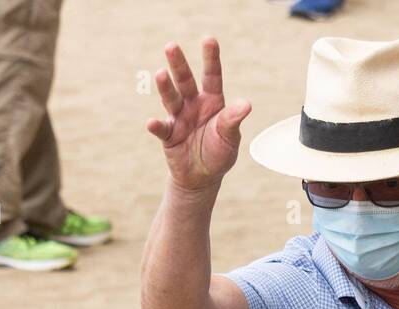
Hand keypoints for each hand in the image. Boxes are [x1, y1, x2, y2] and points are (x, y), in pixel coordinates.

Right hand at [145, 38, 250, 191]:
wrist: (202, 178)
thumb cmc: (218, 153)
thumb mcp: (229, 137)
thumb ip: (233, 120)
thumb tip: (246, 104)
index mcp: (212, 101)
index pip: (212, 76)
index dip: (211, 59)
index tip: (209, 40)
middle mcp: (193, 105)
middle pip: (185, 81)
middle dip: (178, 64)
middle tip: (172, 46)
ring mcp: (179, 118)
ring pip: (171, 99)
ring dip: (165, 87)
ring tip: (160, 74)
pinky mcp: (168, 135)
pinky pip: (162, 129)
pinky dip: (157, 126)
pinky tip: (152, 122)